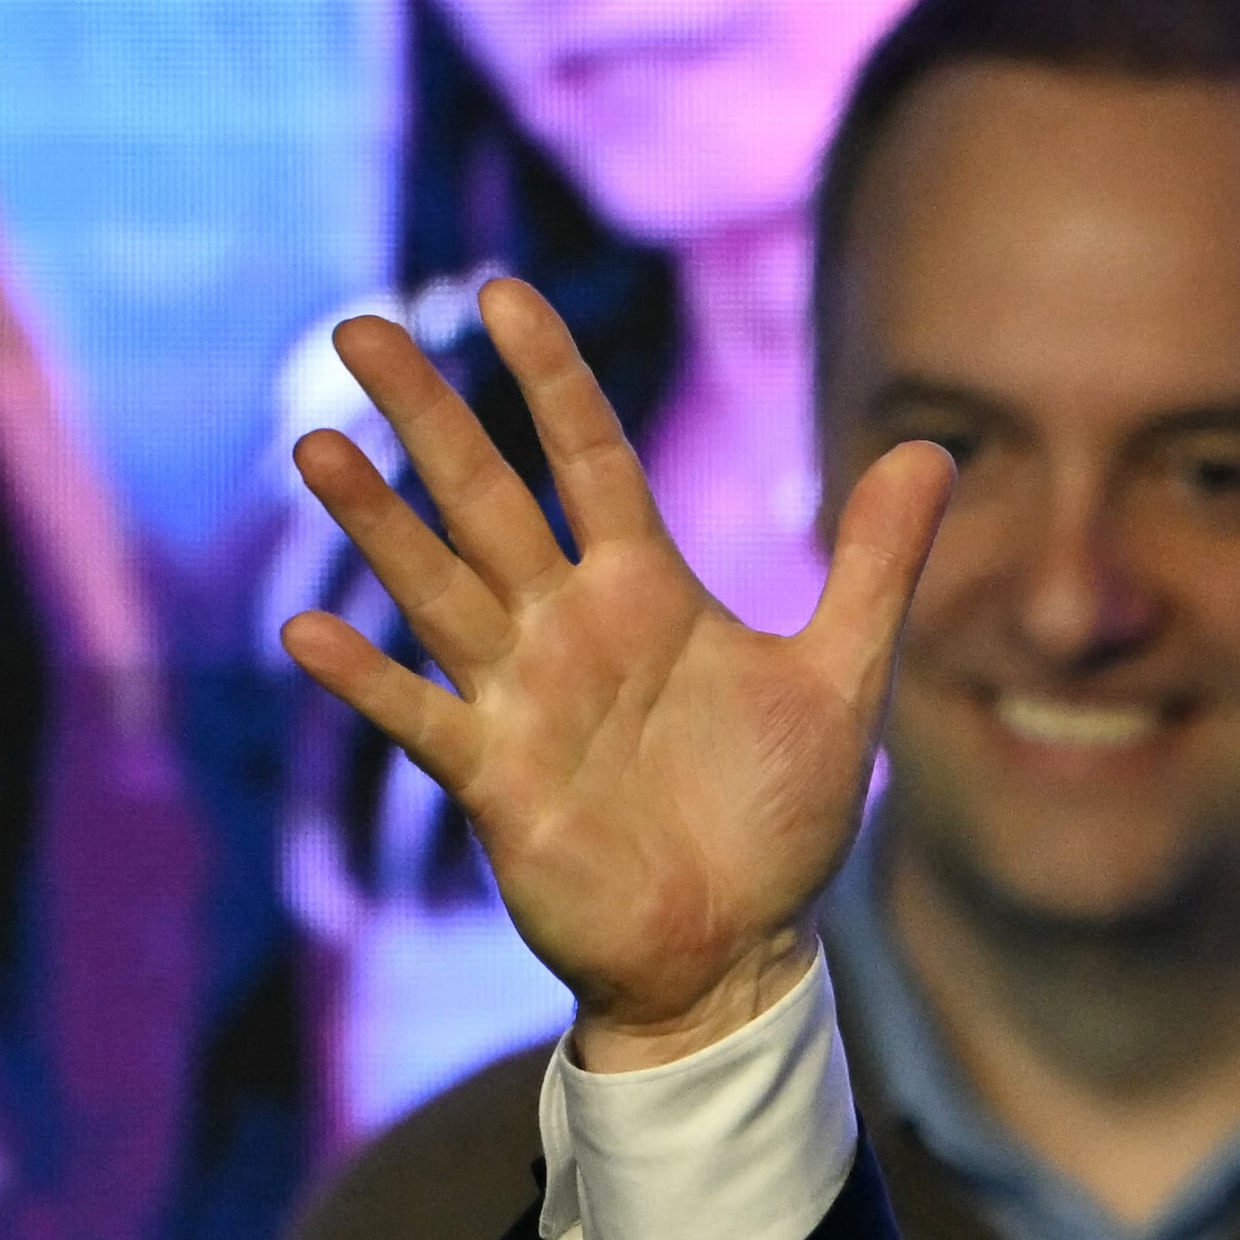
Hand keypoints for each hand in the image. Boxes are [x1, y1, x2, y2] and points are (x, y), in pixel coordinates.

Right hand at [272, 280, 951, 1069]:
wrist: (737, 946)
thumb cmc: (777, 815)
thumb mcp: (845, 678)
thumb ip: (875, 564)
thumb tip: (930, 445)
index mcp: (647, 592)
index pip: (588, 458)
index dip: (549, 379)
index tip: (502, 293)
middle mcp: (571, 629)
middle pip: (487, 500)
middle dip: (428, 417)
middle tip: (358, 328)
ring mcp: (523, 700)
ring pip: (436, 589)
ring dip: (378, 524)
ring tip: (316, 444)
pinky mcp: (497, 781)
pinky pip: (422, 718)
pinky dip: (368, 680)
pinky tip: (308, 635)